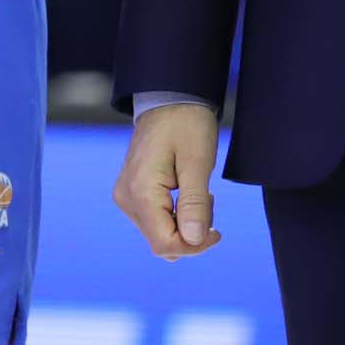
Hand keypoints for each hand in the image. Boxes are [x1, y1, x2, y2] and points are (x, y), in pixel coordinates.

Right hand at [114, 102, 224, 259]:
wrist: (168, 98)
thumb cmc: (186, 125)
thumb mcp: (198, 163)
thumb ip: (195, 204)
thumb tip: (194, 240)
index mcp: (140, 192)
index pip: (166, 244)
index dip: (195, 246)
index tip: (217, 231)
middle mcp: (127, 198)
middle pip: (162, 242)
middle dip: (192, 233)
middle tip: (209, 200)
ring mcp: (126, 196)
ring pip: (160, 234)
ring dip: (185, 224)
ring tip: (199, 191)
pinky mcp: (131, 193)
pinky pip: (156, 220)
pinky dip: (177, 215)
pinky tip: (186, 191)